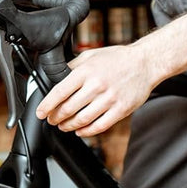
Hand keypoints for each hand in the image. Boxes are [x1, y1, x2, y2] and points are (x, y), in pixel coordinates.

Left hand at [36, 43, 157, 136]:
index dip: (46, 105)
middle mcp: (97, 85)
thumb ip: (73, 66)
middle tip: (52, 120)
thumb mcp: (91, 55)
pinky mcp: (121, 109)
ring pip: (82, 120)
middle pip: (68, 109)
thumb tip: (55, 78)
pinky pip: (99, 126)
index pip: (59, 92)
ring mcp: (110, 99)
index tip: (41, 112)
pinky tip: (81, 130)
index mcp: (86, 71)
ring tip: (64, 126)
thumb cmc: (118, 58)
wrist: (145, 63)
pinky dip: (86, 131)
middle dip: (56, 118)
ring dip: (69, 126)